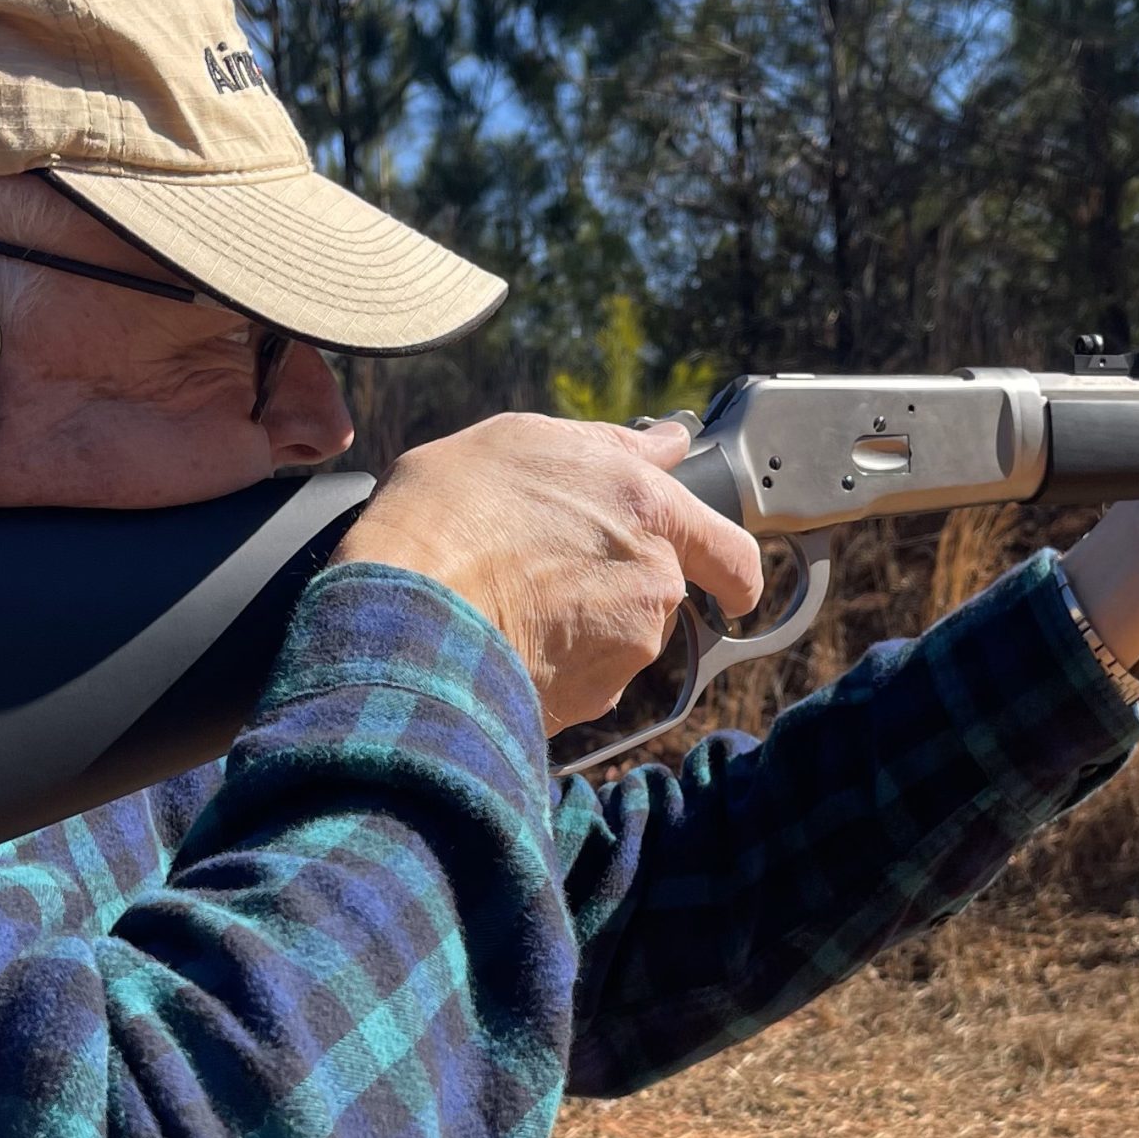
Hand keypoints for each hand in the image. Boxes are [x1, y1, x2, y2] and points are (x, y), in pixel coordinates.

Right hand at [334, 413, 765, 731]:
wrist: (404, 609)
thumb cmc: (449, 512)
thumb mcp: (520, 440)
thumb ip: (609, 444)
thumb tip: (667, 443)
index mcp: (647, 507)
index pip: (733, 551)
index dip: (734, 571)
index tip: (730, 583)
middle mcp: (654, 579)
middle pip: (665, 592)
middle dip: (623, 587)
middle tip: (554, 572)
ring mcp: (627, 645)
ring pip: (624, 637)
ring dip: (587, 625)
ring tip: (515, 601)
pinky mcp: (593, 697)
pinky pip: (588, 679)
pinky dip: (560, 664)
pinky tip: (508, 639)